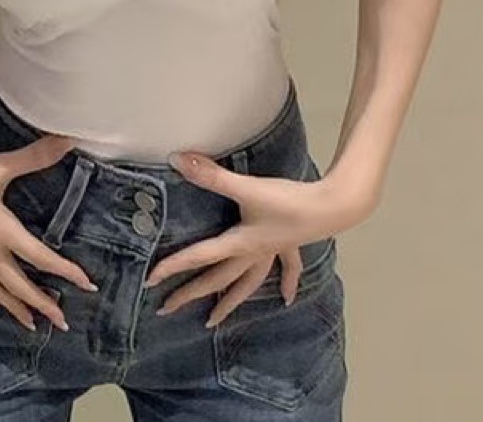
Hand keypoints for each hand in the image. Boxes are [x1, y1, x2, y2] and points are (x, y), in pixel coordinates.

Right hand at [0, 134, 98, 331]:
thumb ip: (33, 156)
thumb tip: (68, 140)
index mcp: (3, 231)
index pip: (40, 256)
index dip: (66, 270)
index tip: (88, 286)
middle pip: (17, 282)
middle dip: (40, 303)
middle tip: (60, 324)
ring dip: (9, 306)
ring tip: (28, 325)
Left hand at [143, 151, 369, 327]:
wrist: (331, 207)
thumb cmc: (287, 200)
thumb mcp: (247, 188)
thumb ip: (212, 176)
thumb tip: (178, 160)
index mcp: (240, 243)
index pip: (200, 256)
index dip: (174, 266)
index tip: (151, 280)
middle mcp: (253, 254)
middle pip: (218, 279)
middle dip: (192, 294)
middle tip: (166, 310)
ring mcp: (272, 252)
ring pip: (246, 284)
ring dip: (229, 302)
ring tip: (212, 322)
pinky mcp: (290, 244)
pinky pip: (286, 269)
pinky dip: (287, 284)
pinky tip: (287, 299)